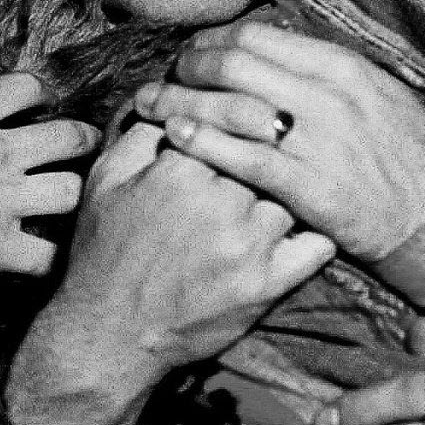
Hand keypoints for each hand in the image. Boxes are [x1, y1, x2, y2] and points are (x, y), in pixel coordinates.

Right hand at [0, 45, 97, 287]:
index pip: (29, 88)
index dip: (40, 94)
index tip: (42, 103)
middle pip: (70, 137)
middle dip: (83, 140)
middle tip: (83, 146)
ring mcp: (1, 202)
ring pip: (72, 191)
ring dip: (73, 196)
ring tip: (67, 197)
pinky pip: (49, 255)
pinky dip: (53, 257)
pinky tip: (49, 253)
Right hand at [14, 123, 333, 424]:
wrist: (108, 335)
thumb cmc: (106, 251)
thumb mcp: (107, 180)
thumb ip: (143, 130)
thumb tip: (172, 89)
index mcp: (181, 169)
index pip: (233, 119)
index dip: (241, 121)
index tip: (248, 124)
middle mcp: (220, 204)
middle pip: (270, 155)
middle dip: (269, 155)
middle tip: (270, 161)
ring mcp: (248, 247)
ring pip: (296, 193)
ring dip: (292, 193)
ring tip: (284, 195)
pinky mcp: (267, 285)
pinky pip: (318, 245)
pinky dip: (316, 234)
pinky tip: (304, 228)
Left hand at [138, 23, 424, 260]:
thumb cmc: (411, 163)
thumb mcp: (384, 100)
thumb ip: (334, 76)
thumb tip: (286, 50)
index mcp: (348, 70)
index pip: (260, 36)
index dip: (216, 40)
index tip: (197, 52)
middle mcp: (330, 97)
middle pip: (234, 63)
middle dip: (188, 66)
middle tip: (169, 76)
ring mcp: (318, 141)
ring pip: (227, 106)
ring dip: (178, 102)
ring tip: (149, 106)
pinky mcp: (307, 186)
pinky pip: (240, 156)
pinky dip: (201, 143)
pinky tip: (176, 139)